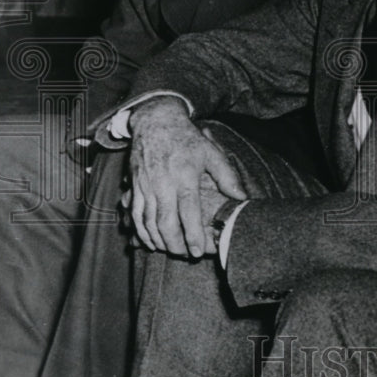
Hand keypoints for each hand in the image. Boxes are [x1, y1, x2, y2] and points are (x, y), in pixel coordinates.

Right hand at [128, 97, 245, 257]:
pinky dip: (141, 231)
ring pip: (148, 222)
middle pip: (165, 222)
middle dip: (174, 244)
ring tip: (171, 251)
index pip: (188, 212)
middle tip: (186, 255)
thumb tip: (241, 197)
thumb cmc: (186, 138)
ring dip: (158, 241)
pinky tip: (150, 241)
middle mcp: (163, 183)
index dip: (192, 234)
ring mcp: (146, 185)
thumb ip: (227, 176)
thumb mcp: (211, 152)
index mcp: (184, 176)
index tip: (198, 251)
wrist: (155, 121)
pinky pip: (135, 215)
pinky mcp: (135, 186)